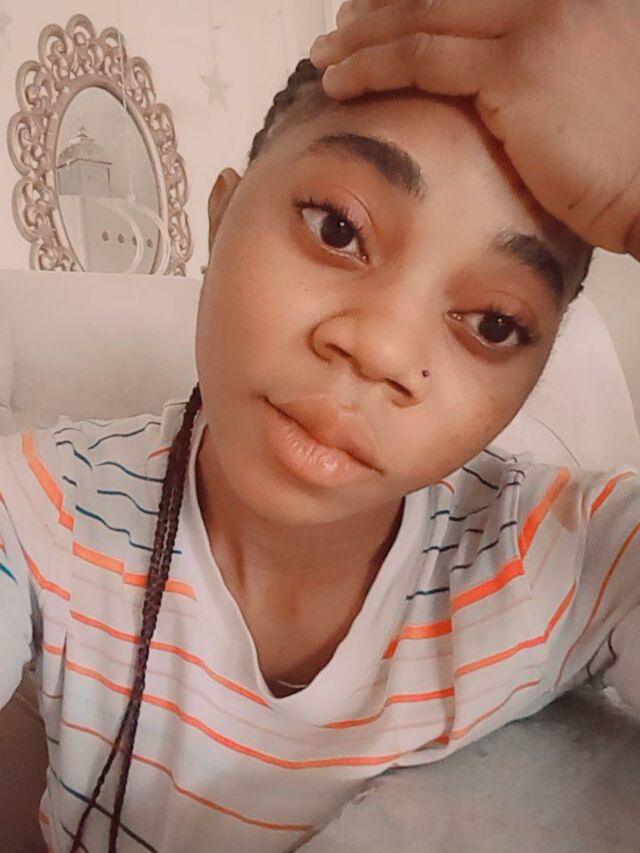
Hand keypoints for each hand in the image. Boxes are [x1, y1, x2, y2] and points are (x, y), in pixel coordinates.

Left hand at [310, 0, 639, 258]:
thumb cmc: (629, 156)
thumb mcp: (589, 88)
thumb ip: (540, 71)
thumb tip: (495, 89)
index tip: (376, 10)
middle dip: (381, 8)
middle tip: (342, 25)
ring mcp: (536, 25)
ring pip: (423, 19)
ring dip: (364, 37)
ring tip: (327, 55)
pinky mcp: (519, 69)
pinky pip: (423, 60)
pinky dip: (373, 67)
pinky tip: (341, 81)